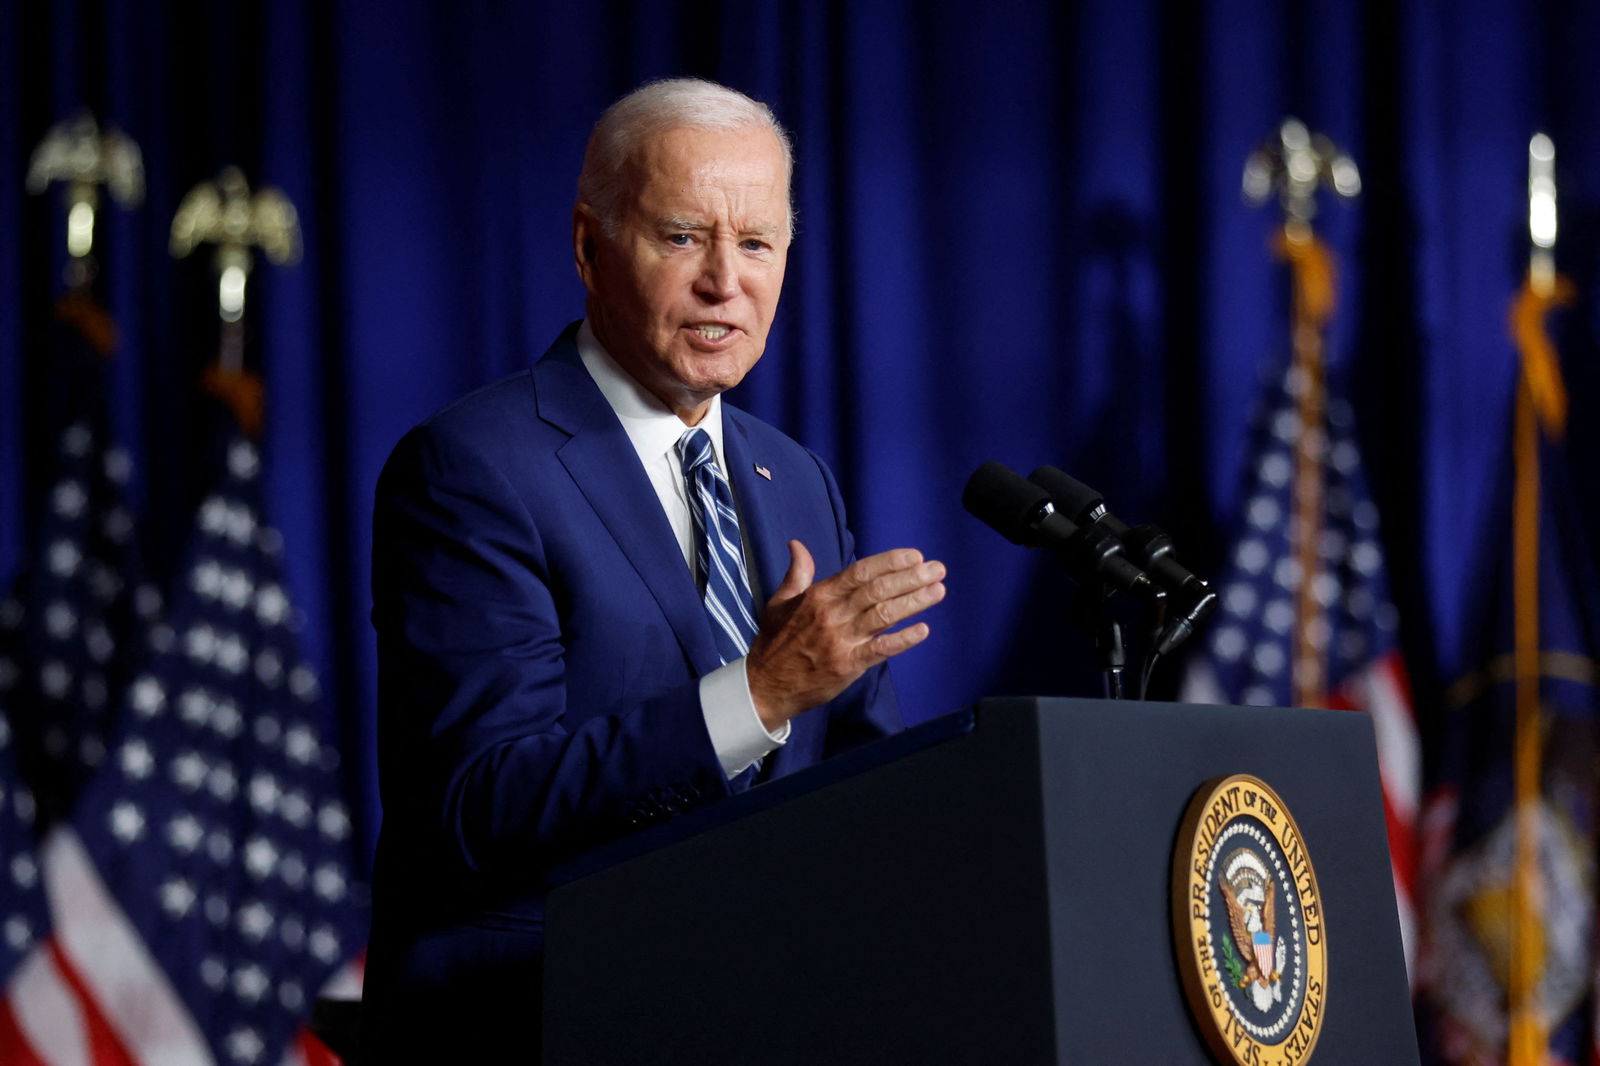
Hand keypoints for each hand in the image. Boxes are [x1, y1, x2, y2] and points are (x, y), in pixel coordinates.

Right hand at [746, 540, 945, 727]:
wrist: (766, 686)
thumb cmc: (775, 642)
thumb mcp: (780, 602)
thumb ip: (796, 573)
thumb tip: (797, 544)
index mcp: (819, 596)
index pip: (860, 572)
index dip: (890, 562)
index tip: (915, 556)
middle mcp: (832, 614)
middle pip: (878, 590)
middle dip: (911, 578)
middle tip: (938, 569)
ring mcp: (841, 640)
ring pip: (884, 615)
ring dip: (914, 602)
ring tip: (939, 591)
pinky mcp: (848, 666)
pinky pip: (880, 650)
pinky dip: (902, 639)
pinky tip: (923, 630)